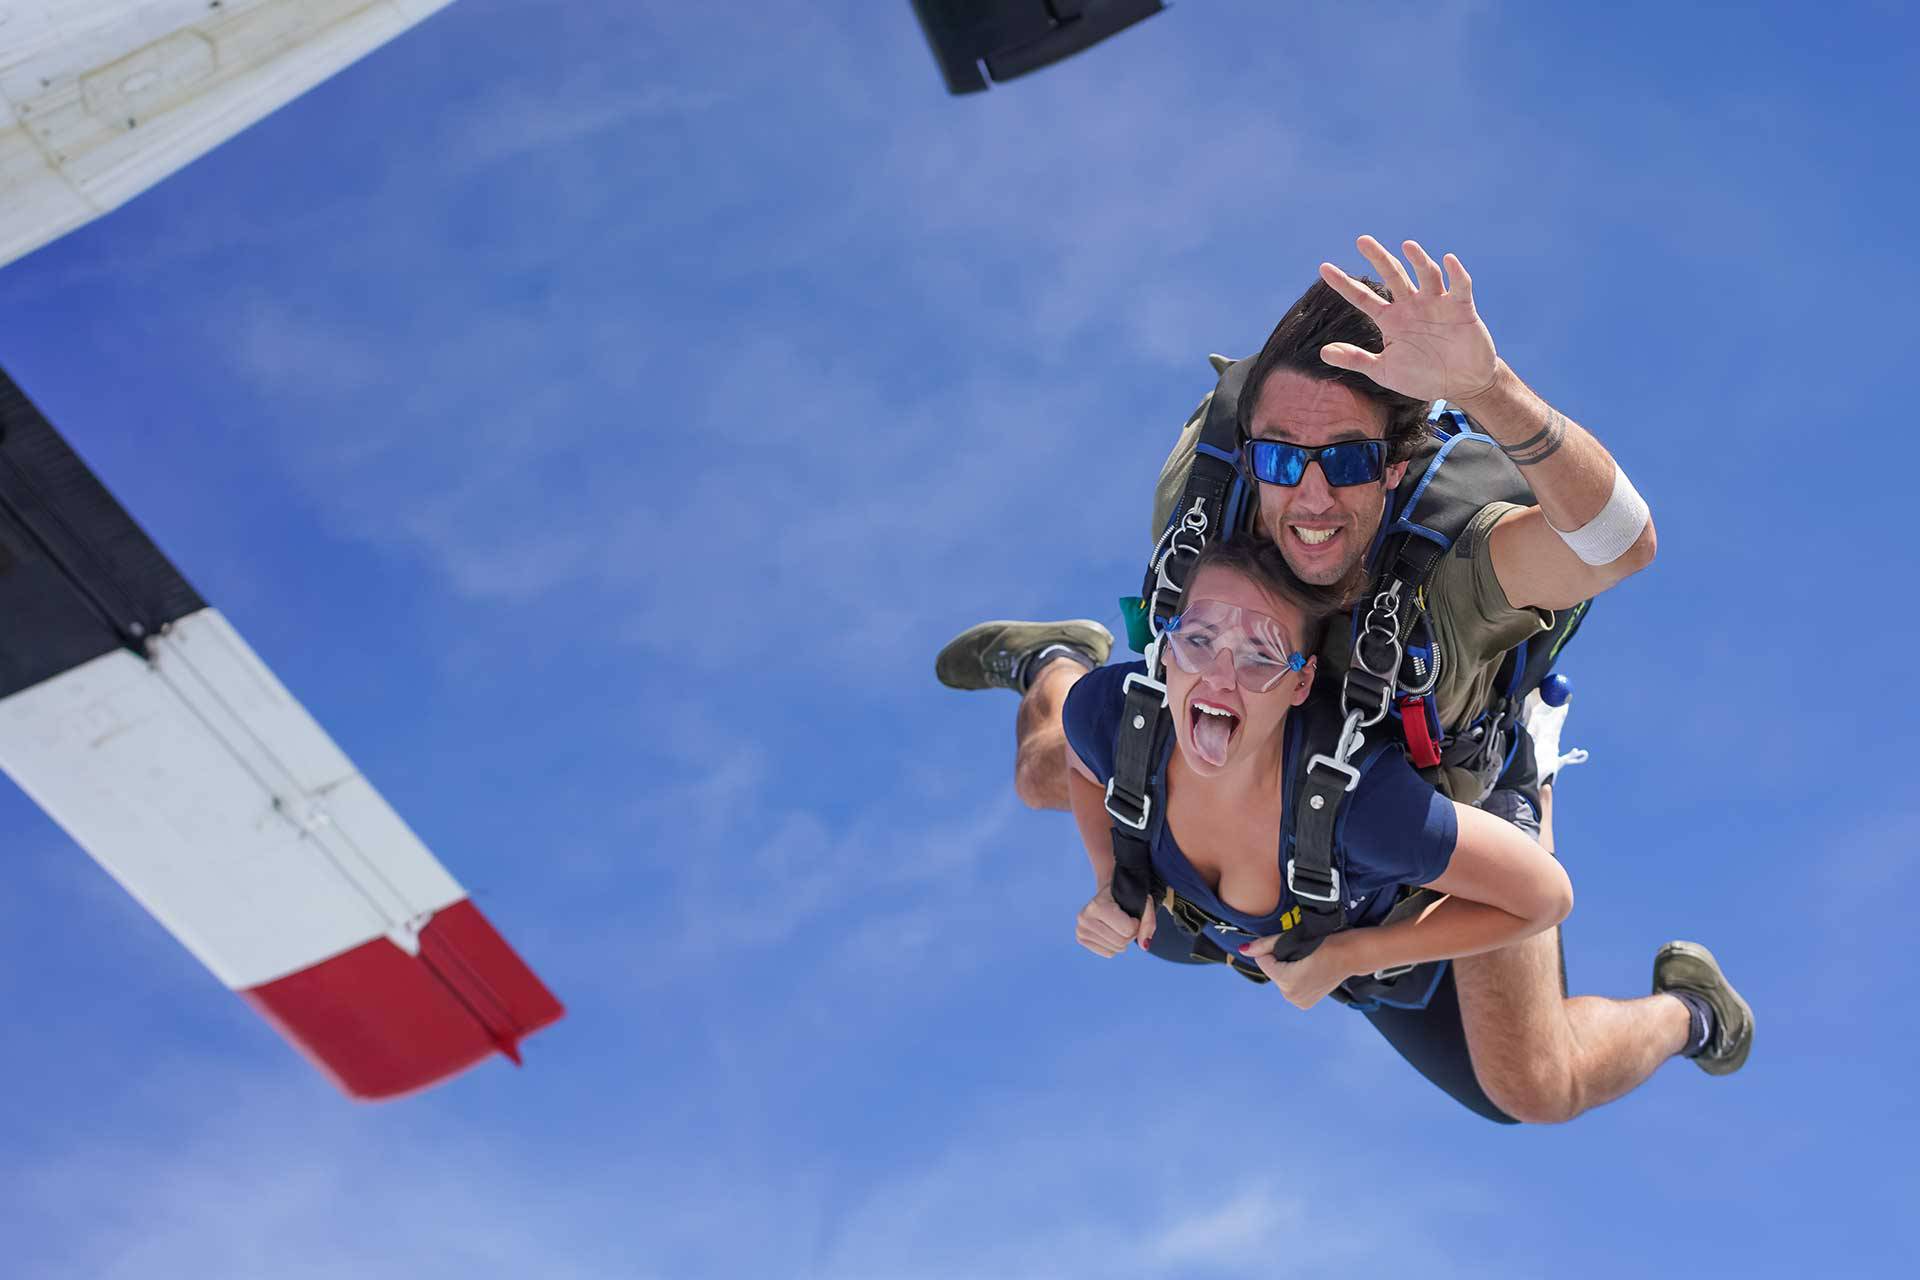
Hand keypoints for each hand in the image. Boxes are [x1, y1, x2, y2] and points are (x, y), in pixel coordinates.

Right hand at [1076, 881, 1155, 957]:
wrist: (1108, 894)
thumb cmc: (1126, 897)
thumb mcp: (1142, 902)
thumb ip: (1148, 922)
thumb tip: (1144, 946)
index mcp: (1097, 905)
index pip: (1127, 930)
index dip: (1136, 924)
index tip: (1132, 914)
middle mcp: (1084, 918)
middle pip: (1121, 942)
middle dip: (1130, 934)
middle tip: (1126, 921)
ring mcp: (1080, 930)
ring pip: (1116, 950)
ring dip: (1123, 940)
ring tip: (1118, 924)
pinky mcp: (1081, 939)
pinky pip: (1109, 953)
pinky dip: (1115, 945)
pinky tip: (1111, 931)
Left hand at [1242, 934, 1348, 1009]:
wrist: (1350, 956)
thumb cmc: (1325, 944)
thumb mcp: (1293, 940)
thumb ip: (1265, 946)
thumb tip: (1244, 950)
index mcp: (1287, 982)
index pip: (1264, 962)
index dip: (1274, 951)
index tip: (1294, 948)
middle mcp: (1291, 996)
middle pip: (1273, 972)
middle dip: (1281, 962)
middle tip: (1303, 956)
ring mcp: (1299, 1002)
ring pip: (1281, 979)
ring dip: (1288, 971)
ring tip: (1308, 964)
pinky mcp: (1304, 1004)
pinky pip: (1290, 987)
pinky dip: (1295, 980)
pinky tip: (1309, 973)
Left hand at [1318, 235, 1499, 405]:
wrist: (1461, 384)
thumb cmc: (1422, 377)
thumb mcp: (1384, 371)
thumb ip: (1356, 359)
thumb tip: (1323, 352)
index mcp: (1390, 320)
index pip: (1362, 298)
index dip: (1343, 284)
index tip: (1323, 268)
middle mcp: (1411, 306)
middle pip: (1393, 275)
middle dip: (1378, 258)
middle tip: (1362, 240)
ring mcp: (1436, 304)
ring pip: (1426, 275)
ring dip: (1418, 260)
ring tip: (1407, 246)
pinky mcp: (1461, 308)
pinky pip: (1459, 286)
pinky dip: (1456, 273)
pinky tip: (1448, 259)